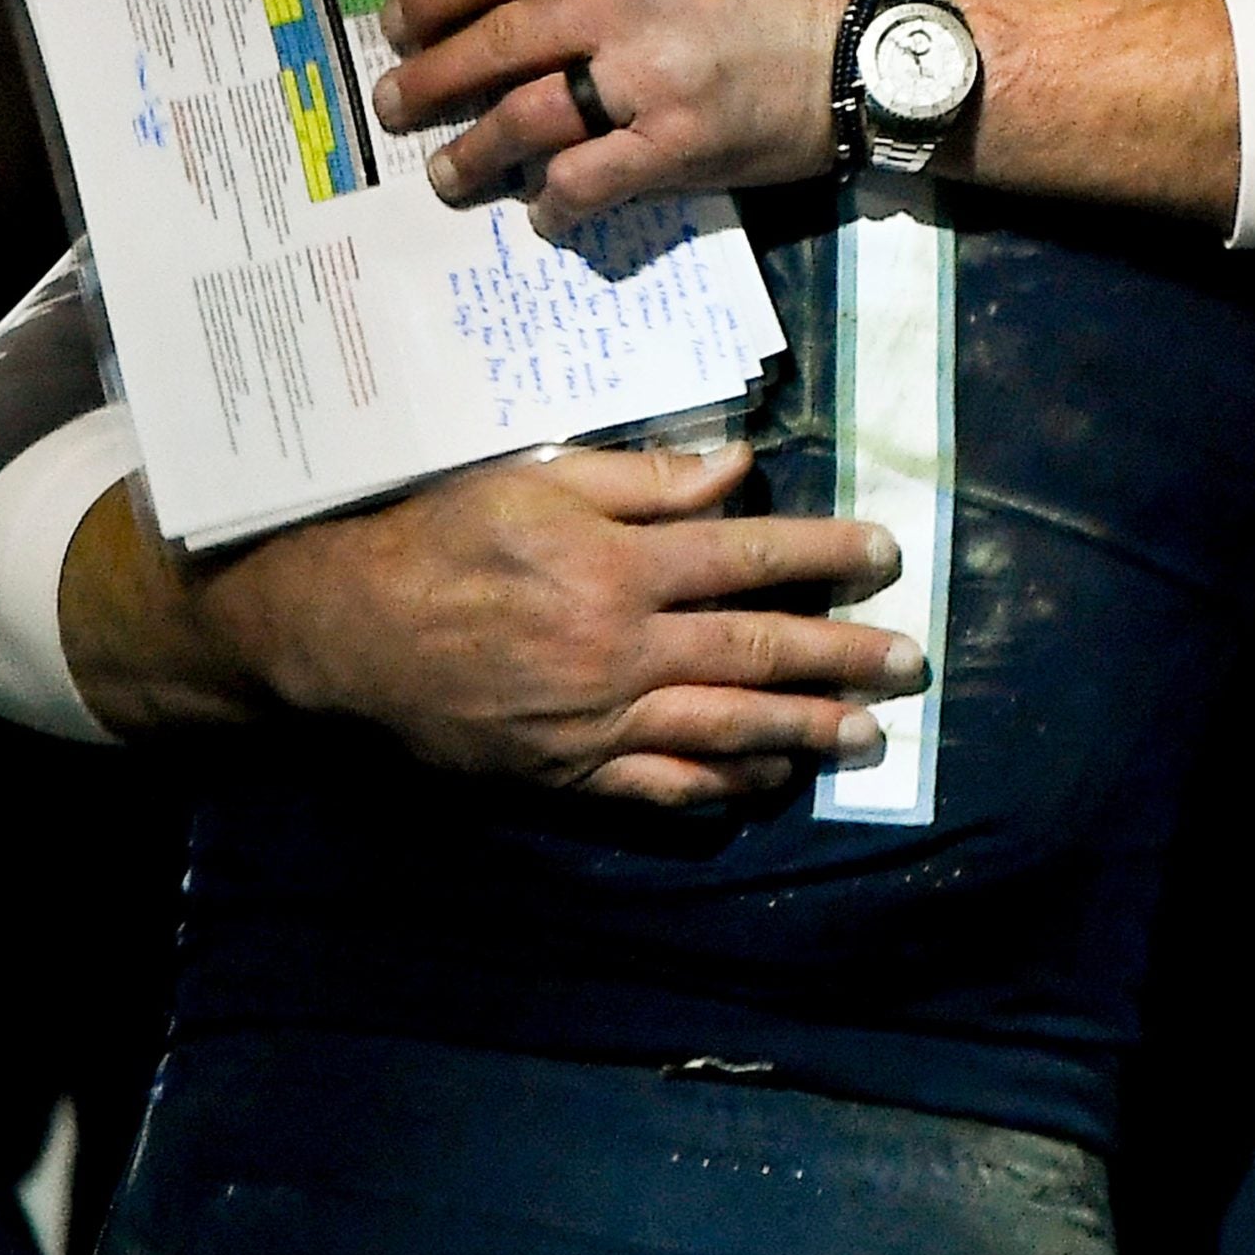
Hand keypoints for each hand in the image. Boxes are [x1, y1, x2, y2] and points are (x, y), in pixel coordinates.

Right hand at [188, 441, 923, 806]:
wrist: (344, 634)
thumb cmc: (439, 535)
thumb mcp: (536, 476)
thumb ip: (644, 480)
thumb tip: (738, 465)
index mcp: (617, 565)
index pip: (748, 556)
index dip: (824, 554)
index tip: (885, 554)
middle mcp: (619, 648)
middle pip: (755, 653)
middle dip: (842, 657)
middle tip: (909, 664)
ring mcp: (596, 721)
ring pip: (723, 730)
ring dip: (804, 732)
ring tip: (867, 736)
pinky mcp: (568, 773)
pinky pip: (661, 788)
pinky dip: (721, 787)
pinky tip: (767, 782)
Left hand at [372, 0, 852, 230]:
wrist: (868, 48)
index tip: (397, 23)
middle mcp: (628, 2)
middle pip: (496, 40)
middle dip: (429, 79)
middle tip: (393, 106)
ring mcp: (650, 78)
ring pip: (525, 118)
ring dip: (472, 153)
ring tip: (445, 174)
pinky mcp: (678, 145)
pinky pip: (587, 182)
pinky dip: (553, 204)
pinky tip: (542, 212)